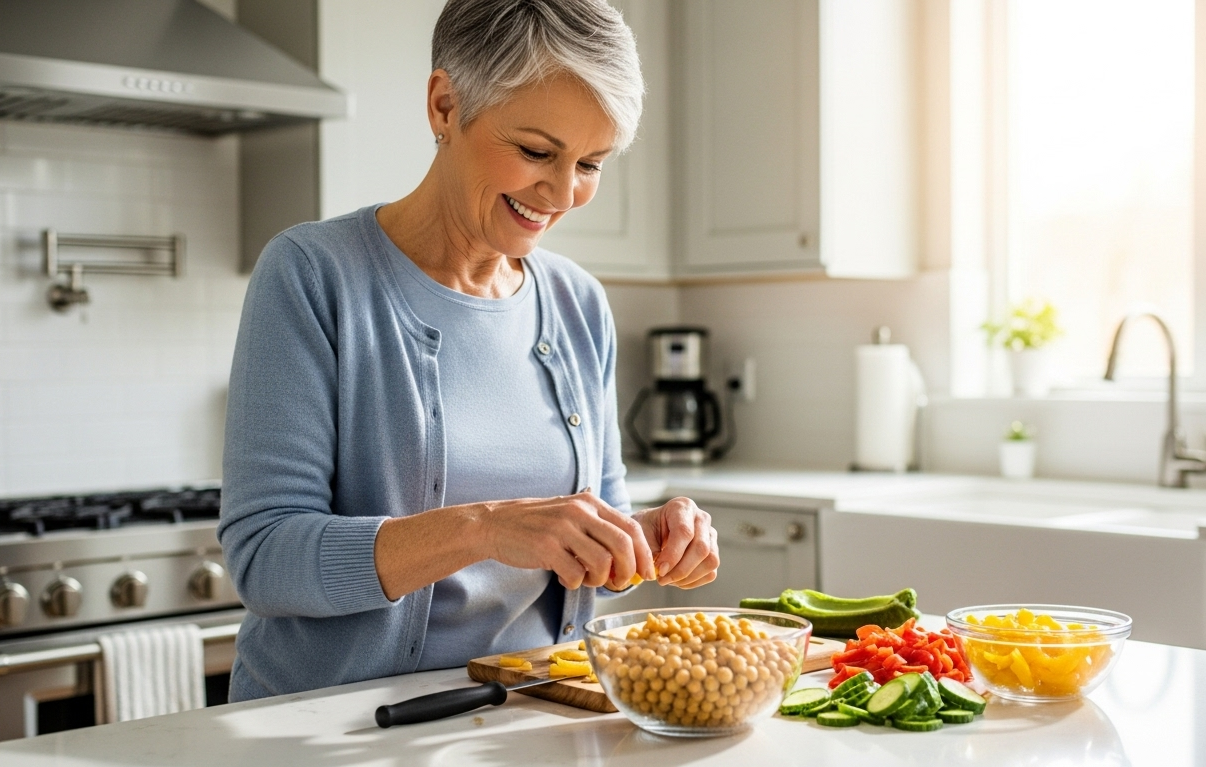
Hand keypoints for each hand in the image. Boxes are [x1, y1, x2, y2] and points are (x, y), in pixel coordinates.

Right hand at [479, 491, 656, 590]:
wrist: (496, 524)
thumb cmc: (538, 524)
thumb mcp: (571, 514)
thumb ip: (599, 528)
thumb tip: (633, 557)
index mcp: (590, 503)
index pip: (631, 528)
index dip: (644, 554)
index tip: (646, 573)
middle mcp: (579, 512)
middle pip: (623, 545)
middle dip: (628, 571)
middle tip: (619, 583)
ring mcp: (562, 528)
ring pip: (602, 562)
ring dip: (599, 580)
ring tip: (585, 579)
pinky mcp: (546, 547)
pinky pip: (576, 573)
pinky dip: (575, 583)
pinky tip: (565, 578)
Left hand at [634, 497, 718, 588]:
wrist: (651, 531)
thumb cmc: (645, 529)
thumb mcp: (640, 534)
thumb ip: (647, 551)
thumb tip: (658, 572)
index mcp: (681, 507)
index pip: (684, 532)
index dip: (673, 555)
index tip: (659, 570)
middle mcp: (701, 518)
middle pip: (702, 548)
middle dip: (681, 570)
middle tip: (662, 579)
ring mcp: (710, 535)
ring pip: (710, 561)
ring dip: (688, 577)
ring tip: (668, 580)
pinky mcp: (713, 552)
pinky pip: (711, 572)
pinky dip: (693, 581)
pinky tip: (677, 580)